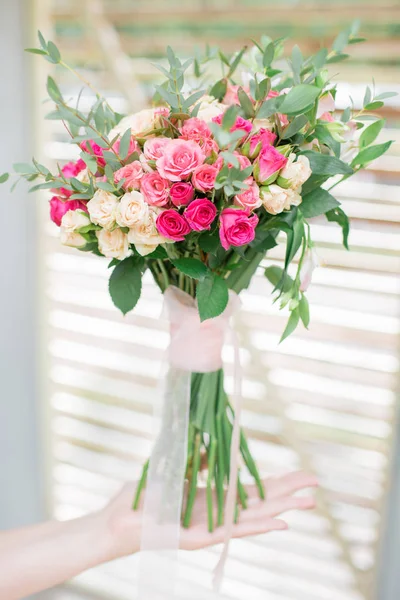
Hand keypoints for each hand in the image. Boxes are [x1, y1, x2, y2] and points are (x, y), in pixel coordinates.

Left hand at [102, 471, 317, 557]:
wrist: (117, 519)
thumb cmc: (145, 497)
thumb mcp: (176, 472)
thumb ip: (198, 464)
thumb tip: (214, 451)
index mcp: (214, 498)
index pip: (254, 490)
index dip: (278, 483)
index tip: (302, 476)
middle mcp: (217, 514)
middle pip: (262, 503)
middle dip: (290, 494)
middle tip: (318, 486)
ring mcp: (211, 527)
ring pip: (255, 518)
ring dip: (283, 510)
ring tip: (310, 504)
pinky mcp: (199, 538)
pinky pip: (232, 531)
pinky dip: (258, 527)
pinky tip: (280, 523)